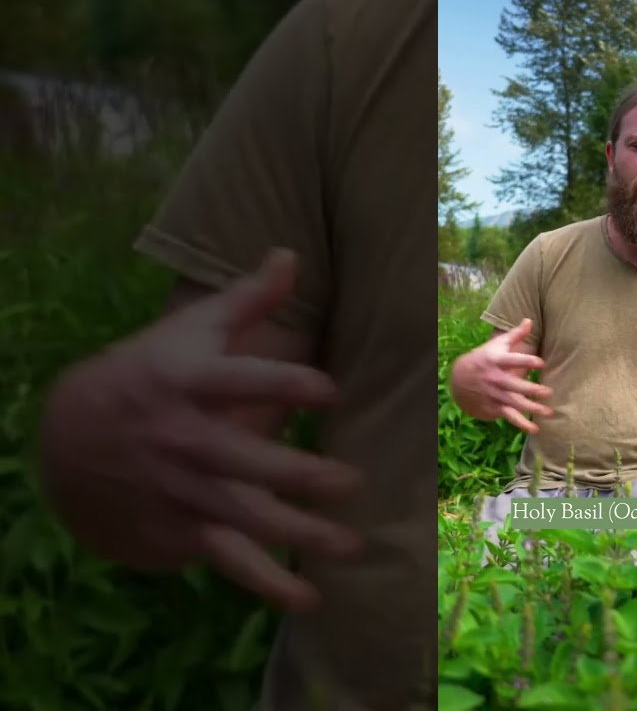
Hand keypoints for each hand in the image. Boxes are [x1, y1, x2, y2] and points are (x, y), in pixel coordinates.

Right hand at [40, 249, 363, 611]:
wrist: (69, 441)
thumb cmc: (149, 375)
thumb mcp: (188, 334)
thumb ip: (245, 300)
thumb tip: (290, 252)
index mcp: (191, 384)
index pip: (243, 382)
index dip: (288, 385)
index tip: (331, 391)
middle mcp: (187, 440)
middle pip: (247, 461)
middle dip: (299, 476)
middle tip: (353, 482)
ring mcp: (183, 491)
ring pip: (245, 517)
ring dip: (299, 535)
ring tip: (351, 547)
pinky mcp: (181, 531)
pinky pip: (228, 558)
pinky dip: (265, 582)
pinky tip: (308, 598)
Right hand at [459, 318, 552, 433]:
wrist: (459, 380)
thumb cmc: (484, 359)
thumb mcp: (496, 346)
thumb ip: (515, 335)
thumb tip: (529, 320)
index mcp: (497, 361)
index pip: (513, 360)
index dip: (527, 361)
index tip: (541, 363)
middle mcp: (496, 379)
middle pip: (515, 386)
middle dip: (532, 390)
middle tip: (549, 392)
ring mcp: (495, 395)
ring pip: (515, 403)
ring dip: (532, 409)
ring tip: (549, 412)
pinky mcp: (495, 408)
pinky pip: (510, 416)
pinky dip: (522, 424)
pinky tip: (535, 429)